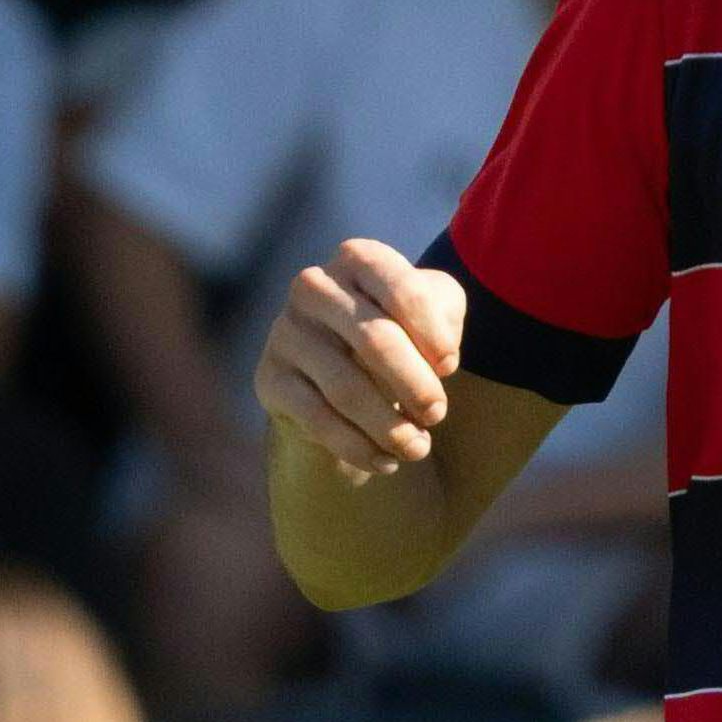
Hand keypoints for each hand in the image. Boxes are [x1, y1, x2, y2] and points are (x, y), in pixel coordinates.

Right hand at [254, 239, 462, 485]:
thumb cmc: (398, 328)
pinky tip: (384, 462)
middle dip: (415, 386)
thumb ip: (445, 315)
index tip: (451, 368)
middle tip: (437, 415)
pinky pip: (318, 419)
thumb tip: (439, 361)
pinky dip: (357, 448)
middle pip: (375, 341)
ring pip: (346, 388)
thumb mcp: (434, 310)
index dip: (434, 336)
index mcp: (358, 259)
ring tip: (417, 449)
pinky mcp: (269, 378)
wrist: (341, 365)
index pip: (404, 292)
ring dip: (388, 426)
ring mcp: (286, 332)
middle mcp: (314, 287)